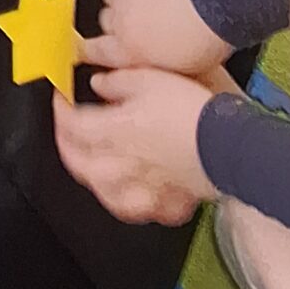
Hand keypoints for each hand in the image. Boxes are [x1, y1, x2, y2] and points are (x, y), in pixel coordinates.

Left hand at [53, 66, 217, 224]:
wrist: (230, 143)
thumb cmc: (193, 111)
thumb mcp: (149, 79)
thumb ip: (118, 81)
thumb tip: (99, 84)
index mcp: (115, 132)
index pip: (72, 126)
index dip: (60, 111)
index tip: (60, 99)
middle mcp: (123, 164)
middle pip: (80, 164)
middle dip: (66, 147)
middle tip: (65, 132)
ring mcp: (145, 186)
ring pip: (104, 192)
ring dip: (91, 178)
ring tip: (88, 165)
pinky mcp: (167, 200)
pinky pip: (138, 209)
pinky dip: (126, 203)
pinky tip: (127, 195)